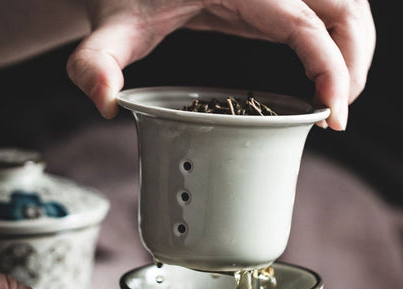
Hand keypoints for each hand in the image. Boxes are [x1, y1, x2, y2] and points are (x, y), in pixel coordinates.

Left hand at [67, 0, 375, 129]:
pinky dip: (338, 43)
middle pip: (343, 8)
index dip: (330, 68)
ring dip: (354, 51)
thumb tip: (105, 103)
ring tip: (337, 99)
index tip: (333, 114)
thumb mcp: (110, 27)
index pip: (304, 23)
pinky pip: (324, 12)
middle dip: (354, 63)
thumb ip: (97, 63)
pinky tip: (324, 74)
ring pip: (345, 5)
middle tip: (336, 115)